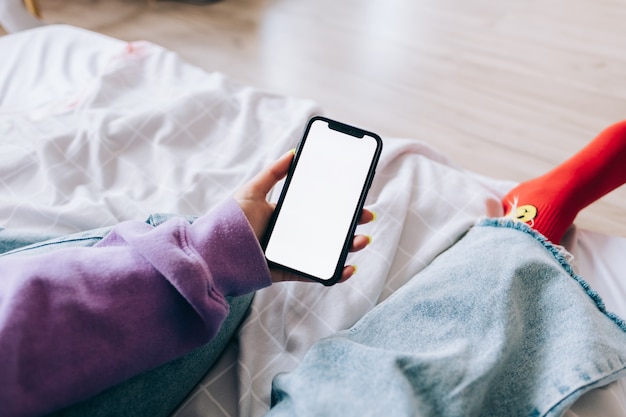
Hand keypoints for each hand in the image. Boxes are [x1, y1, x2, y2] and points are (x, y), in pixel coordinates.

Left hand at [233, 150, 374, 283]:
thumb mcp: (251, 191)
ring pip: (326, 252)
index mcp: (284, 215)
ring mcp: (291, 254)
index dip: (338, 205)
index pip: (317, 208)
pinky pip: (314, 274)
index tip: (356, 198)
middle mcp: (290, 235)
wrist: (210, 255)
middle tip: (366, 218)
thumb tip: (294, 151)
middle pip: (327, 230)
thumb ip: (272, 173)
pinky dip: (333, 274)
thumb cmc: (227, 222)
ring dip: (348, 247)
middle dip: (350, 225)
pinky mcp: (287, 272)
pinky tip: (348, 268)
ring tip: (361, 241)